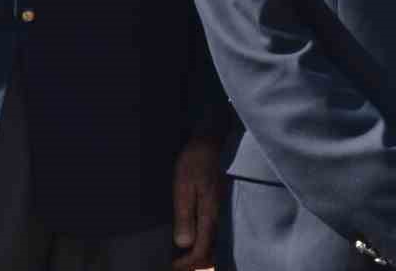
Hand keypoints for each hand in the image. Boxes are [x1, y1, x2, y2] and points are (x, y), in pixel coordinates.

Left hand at [170, 135, 220, 270]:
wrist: (213, 138)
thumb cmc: (196, 159)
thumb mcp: (184, 186)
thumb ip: (184, 215)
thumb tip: (183, 244)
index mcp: (210, 214)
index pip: (202, 249)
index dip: (188, 263)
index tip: (173, 267)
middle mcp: (219, 215)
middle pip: (211, 249)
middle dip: (196, 261)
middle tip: (178, 265)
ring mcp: (222, 209)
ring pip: (214, 240)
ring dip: (201, 251)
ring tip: (184, 255)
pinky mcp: (220, 202)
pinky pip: (214, 229)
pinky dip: (205, 239)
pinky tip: (194, 235)